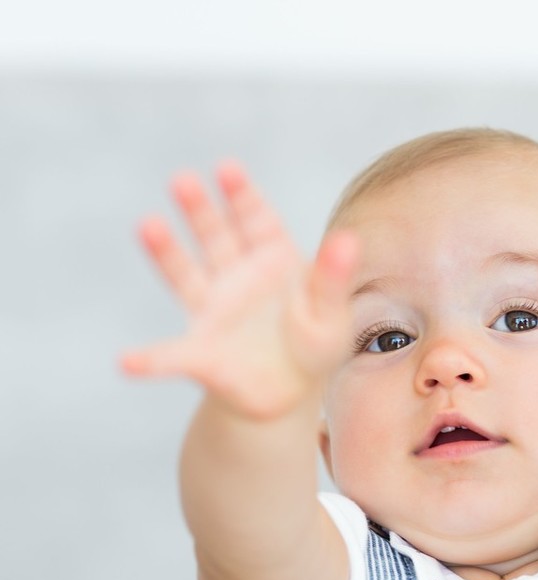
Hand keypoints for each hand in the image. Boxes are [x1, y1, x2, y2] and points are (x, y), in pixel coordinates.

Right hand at [120, 161, 359, 419]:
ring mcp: (214, 309)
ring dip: (166, 251)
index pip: (257, 221)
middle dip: (201, 210)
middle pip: (216, 236)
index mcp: (273, 260)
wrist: (293, 391)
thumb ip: (334, 278)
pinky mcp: (200, 352)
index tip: (228, 169)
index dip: (242, 195)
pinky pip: (172, 357)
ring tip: (148, 225)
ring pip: (186, 275)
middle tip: (183, 179)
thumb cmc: (315, 343)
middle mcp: (237, 276)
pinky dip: (150, 361)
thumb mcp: (332, 312)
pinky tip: (127, 363)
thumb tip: (349, 238)